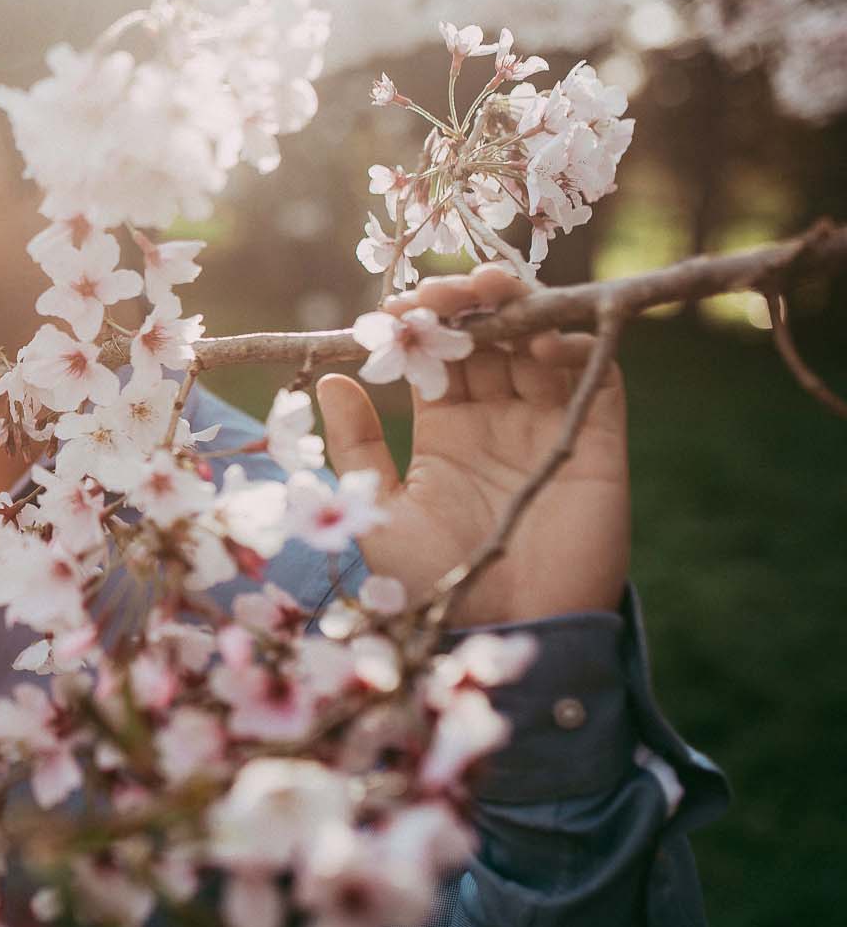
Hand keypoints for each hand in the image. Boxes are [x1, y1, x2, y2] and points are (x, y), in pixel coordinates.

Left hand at [315, 263, 629, 627]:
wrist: (506, 634)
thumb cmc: (434, 584)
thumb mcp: (376, 510)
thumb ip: (355, 445)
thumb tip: (327, 378)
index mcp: (448, 432)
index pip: (439, 355)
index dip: (421, 325)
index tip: (394, 309)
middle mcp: (500, 420)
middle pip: (491, 337)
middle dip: (468, 303)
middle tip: (442, 292)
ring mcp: (550, 425)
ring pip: (541, 343)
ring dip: (520, 308)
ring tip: (490, 293)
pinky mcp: (598, 440)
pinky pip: (599, 377)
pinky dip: (576, 347)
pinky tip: (540, 341)